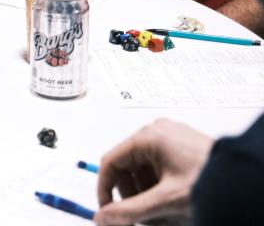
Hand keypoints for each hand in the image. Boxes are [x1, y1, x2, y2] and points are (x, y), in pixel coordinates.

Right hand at [95, 119, 212, 224]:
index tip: (108, 211)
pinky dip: (159, 185)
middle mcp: (156, 132)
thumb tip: (103, 218)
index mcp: (148, 137)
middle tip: (141, 216)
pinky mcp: (182, 146)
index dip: (105, 190)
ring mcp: (170, 137)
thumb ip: (130, 211)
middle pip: (127, 167)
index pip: (110, 163)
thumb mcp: (165, 201)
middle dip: (131, 194)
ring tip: (161, 211)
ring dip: (145, 192)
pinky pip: (158, 166)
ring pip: (143, 168)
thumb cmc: (212, 182)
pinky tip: (171, 201)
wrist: (246, 182)